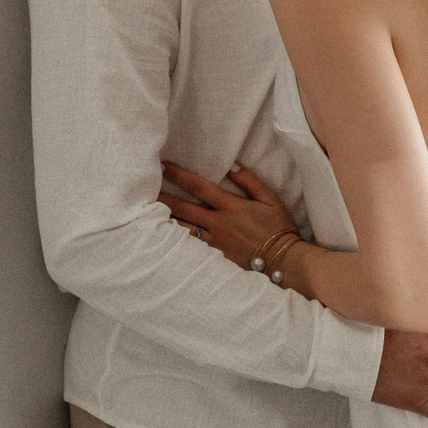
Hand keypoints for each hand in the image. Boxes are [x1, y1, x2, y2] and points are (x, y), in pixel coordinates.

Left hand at [159, 160, 295, 271]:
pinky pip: (190, 246)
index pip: (199, 187)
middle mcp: (218, 223)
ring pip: (182, 228)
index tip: (164, 167)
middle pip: (183, 208)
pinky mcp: (214, 257)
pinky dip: (176, 239)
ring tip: (147, 213)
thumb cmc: (279, 228)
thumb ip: (251, 182)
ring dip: (165, 219)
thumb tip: (233, 167)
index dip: (179, 175)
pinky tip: (164, 235)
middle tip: (144, 189)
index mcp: (231, 207)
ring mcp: (214, 242)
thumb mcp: (271, 200)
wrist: (283, 260)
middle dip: (163, 197)